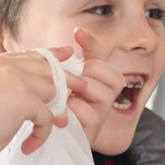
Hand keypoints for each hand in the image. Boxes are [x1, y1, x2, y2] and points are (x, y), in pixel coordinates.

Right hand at [0, 46, 85, 163]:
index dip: (51, 55)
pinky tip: (29, 145)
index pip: (28, 54)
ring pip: (52, 90)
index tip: (67, 54)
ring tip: (53, 126)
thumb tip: (29, 88)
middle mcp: (2, 64)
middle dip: (66, 80)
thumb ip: (0, 83)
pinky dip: (42, 133)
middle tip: (82, 89)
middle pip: (46, 68)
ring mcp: (13, 79)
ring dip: (55, 111)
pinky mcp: (23, 99)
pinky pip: (47, 115)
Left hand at [65, 27, 125, 145]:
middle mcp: (104, 98)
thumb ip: (73, 58)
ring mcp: (99, 115)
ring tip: (72, 88)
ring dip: (89, 87)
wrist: (49, 135)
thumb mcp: (65, 77)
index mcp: (98, 82)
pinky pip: (93, 117)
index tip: (77, 33)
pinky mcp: (90, 132)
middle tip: (79, 69)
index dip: (93, 46)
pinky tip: (68, 104)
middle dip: (96, 70)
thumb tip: (80, 30)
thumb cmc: (59, 102)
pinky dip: (81, 108)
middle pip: (115, 78)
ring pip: (107, 96)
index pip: (105, 61)